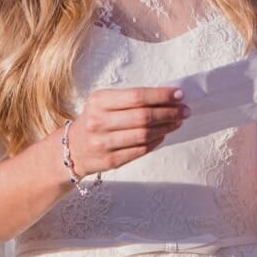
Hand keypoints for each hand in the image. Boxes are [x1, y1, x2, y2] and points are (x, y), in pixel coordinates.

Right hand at [66, 87, 188, 175]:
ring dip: (166, 127)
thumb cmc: (95, 120)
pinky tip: (164, 135)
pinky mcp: (111, 161)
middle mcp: (99, 122)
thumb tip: (166, 97)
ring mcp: (104, 143)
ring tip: (177, 122)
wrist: (72, 148)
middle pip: (143, 117)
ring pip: (144, 135)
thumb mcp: (105, 102)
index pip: (136, 96)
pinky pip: (141, 150)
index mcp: (99, 101)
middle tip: (184, 110)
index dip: (161, 95)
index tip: (179, 94)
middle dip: (169, 112)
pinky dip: (156, 141)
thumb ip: (130, 100)